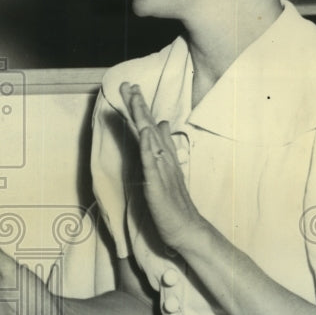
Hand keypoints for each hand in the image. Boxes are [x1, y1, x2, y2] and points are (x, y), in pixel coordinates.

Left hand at [119, 81, 205, 249]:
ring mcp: (162, 170)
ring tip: (134, 97)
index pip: (150, 128)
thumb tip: (162, 125)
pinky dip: (149, 146)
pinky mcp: (158, 184)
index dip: (141, 108)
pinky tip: (145, 131)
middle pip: (150, 127)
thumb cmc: (174, 205)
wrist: (187, 230)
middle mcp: (164, 159)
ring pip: (150, 139)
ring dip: (142, 117)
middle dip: (138, 105)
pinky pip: (152, 163)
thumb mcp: (167, 173)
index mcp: (163, 157)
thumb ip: (164, 149)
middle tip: (128, 84)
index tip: (132, 89)